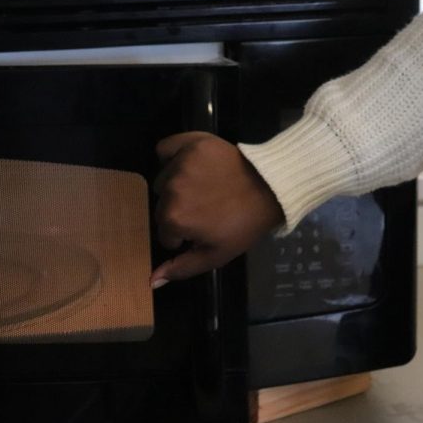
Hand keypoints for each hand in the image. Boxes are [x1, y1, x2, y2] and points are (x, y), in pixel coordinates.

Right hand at [150, 132, 283, 285]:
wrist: (271, 188)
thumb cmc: (243, 225)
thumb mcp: (215, 255)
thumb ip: (181, 268)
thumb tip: (151, 280)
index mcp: (172, 218)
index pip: (165, 233)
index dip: (184, 236)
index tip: (204, 230)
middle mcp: (169, 189)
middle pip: (162, 207)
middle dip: (179, 212)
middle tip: (207, 210)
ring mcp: (179, 163)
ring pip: (162, 180)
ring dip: (176, 186)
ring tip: (204, 189)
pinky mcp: (189, 142)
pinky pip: (164, 149)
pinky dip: (171, 157)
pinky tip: (189, 166)